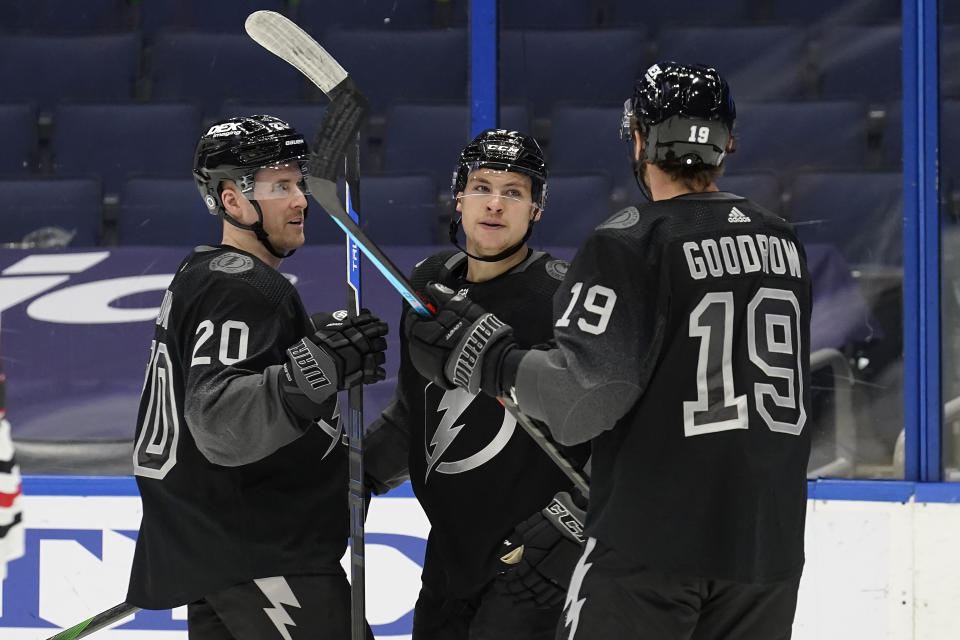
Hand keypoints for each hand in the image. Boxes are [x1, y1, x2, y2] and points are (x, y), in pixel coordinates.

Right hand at [308, 308, 387, 386]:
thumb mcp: (330, 330)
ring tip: (373, 359)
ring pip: (381, 357)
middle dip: (380, 342)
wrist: (313, 367)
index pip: (372, 324)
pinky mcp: (364, 374)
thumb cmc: (318, 348)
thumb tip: (362, 316)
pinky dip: (379, 373)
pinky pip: (379, 373)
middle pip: (380, 341)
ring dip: (379, 357)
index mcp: (354, 332)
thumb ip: (346, 324)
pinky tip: (376, 373)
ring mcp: (364, 359)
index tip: (380, 324)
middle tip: (377, 344)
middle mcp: (361, 344)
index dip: (378, 324)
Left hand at [404, 282, 513, 395]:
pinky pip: (431, 359)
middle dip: (427, 326)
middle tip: (445, 322)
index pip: (412, 319)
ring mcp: (425, 366)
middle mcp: (418, 352)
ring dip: (433, 340)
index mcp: (420, 334)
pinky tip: (452, 350)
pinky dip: (438, 352)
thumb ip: (441, 295)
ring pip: (424, 347)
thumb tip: (430, 287)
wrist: (488, 361)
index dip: (421, 311)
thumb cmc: (473, 332)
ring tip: (451, 336)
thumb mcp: (459, 306)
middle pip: (416, 334)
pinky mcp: (434, 375)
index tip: (432, 308)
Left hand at [498, 492, 586, 608]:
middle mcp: (543, 574)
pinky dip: (542, 604)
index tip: (498, 583)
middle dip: (512, 594)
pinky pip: (553, 599)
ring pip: (538, 598)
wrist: (575, 523)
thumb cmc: (549, 523)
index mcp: (531, 561)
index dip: (505, 584)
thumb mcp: (527, 530)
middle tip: (503, 595)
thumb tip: (504, 559)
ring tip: (515, 602)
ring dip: (525, 601)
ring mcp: (556, 580)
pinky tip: (535, 604)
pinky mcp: (567, 582)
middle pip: (524, 591)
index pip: (515, 580)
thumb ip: (514, 546)